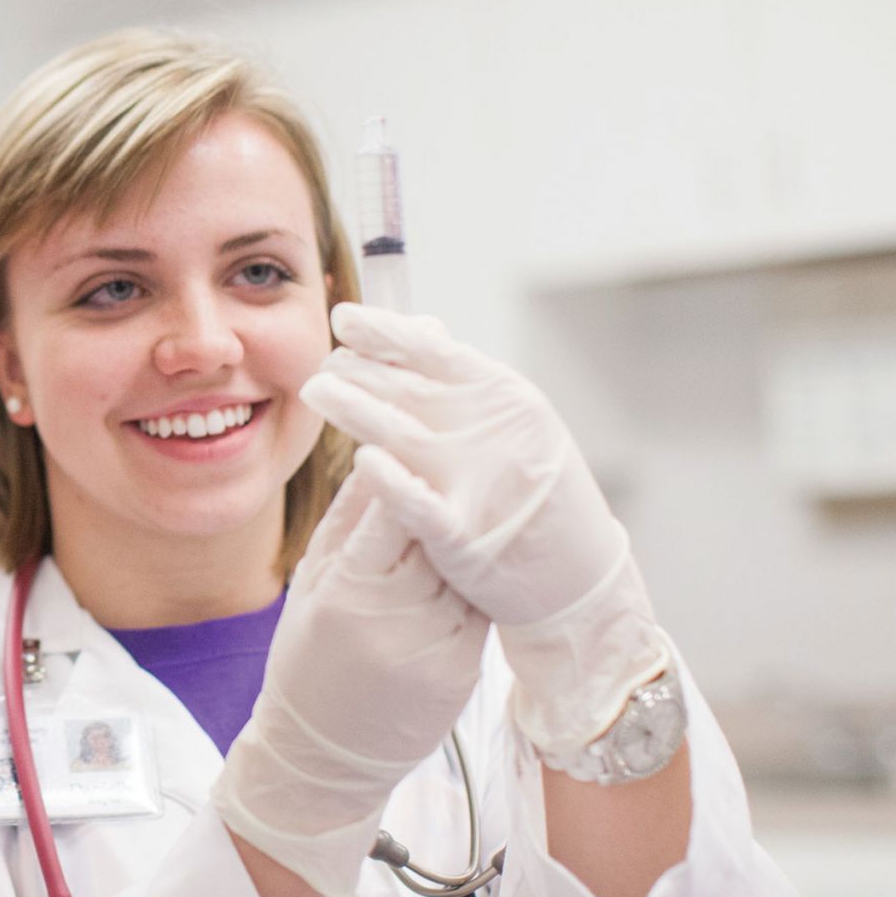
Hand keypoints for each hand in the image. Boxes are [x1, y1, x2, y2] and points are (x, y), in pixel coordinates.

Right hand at [213, 466, 489, 896]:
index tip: (417, 439)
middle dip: (445, 495)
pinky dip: (473, 582)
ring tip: (469, 503)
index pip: (391, 509)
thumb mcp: (310, 587)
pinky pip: (477, 605)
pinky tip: (469, 567)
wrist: (325, 757)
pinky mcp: (465, 668)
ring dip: (467, 536)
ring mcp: (435, 643)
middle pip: (437, 531)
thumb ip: (345, 524)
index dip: (408, 470)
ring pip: (465, 565)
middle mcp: (395, 615)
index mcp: (348, 589)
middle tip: (458, 455)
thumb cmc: (309, 663)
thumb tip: (375, 460)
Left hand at [299, 303, 669, 754]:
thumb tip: (422, 330)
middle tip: (318, 361)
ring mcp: (481, 482)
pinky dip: (393, 482)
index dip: (384, 332)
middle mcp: (494, 430)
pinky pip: (421, 505)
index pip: (434, 352)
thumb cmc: (536, 496)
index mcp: (505, 398)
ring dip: (356, 408)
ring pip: (404, 433)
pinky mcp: (467, 536)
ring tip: (315, 391)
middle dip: (356, 369)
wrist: (581, 579)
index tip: (343, 317)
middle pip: (409, 387)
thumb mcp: (514, 425)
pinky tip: (363, 461)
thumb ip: (464, 383)